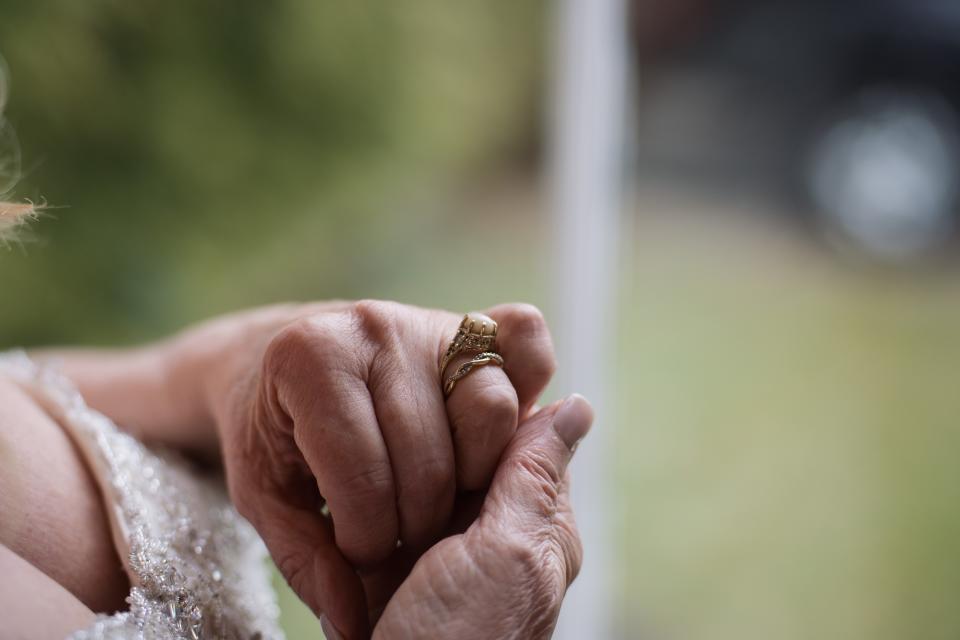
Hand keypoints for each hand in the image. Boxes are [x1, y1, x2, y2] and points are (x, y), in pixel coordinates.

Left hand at [209, 300, 557, 635]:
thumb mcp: (264, 496)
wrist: (284, 360)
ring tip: (438, 491)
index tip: (354, 551)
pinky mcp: (471, 322)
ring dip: (474, 472)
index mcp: (309, 360)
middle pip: (434, 455)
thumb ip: (304, 559)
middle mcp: (375, 327)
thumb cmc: (274, 432)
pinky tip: (489, 436)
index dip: (364, 539)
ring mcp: (428, 319)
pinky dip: (527, 386)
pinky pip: (526, 342)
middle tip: (396, 532)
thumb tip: (353, 621)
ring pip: (492, 408)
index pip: (364, 478)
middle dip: (417, 519)